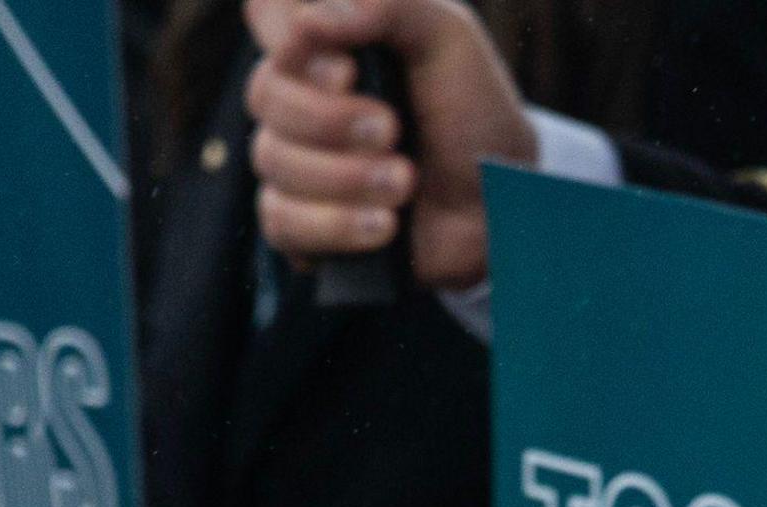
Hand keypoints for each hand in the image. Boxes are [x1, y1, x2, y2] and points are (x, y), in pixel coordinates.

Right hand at [242, 0, 535, 290]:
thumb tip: (308, 20)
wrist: (502, 205)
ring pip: (272, 160)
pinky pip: (280, 222)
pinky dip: (336, 225)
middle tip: (392, 130)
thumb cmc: (473, 114)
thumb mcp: (448, 39)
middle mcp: (301, 95)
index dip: (292, 43)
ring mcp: (296, 160)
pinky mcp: (302, 223)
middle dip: (330, 119)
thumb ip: (388, 7)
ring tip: (406, 182)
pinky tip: (384, 225)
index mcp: (328, 42)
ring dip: (346, 176)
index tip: (349, 69)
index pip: (267, 13)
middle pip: (264, 93)